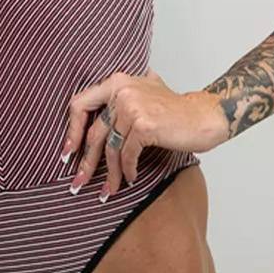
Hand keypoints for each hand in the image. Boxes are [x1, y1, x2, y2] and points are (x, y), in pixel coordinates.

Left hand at [62, 69, 228, 198]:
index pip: (80, 104)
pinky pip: (128, 154)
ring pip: (111, 148)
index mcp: (116, 81)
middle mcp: (121, 91)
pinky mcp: (144, 125)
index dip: (71, 131)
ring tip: (108, 190)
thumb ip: (119, 97)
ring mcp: (132, 107)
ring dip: (110, 173)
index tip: (67, 153)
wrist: (206, 115)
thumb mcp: (144, 91)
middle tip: (78, 183)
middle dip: (85, 162)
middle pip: (95, 133)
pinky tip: (129, 178)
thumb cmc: (175, 110)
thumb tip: (90, 123)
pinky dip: (127, 169)